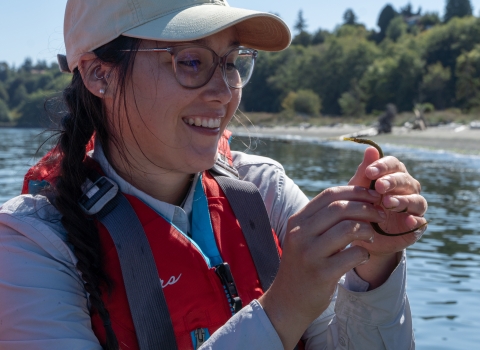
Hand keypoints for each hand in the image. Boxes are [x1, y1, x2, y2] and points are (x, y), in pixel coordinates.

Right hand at [260, 184, 382, 348]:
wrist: (288, 301)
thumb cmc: (303, 264)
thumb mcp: (304, 237)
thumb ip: (321, 219)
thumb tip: (355, 198)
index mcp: (297, 221)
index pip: (329, 195)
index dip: (356, 192)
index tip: (373, 197)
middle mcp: (300, 234)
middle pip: (340, 208)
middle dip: (367, 208)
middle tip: (381, 215)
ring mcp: (309, 254)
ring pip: (348, 228)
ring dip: (368, 230)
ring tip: (372, 237)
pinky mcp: (321, 274)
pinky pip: (353, 255)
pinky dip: (364, 253)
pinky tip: (363, 256)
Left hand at [348, 146, 427, 287]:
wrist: (359, 235)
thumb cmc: (359, 206)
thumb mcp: (357, 189)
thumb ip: (364, 171)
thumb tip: (370, 148)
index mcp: (393, 176)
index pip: (394, 165)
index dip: (383, 166)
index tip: (369, 172)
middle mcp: (408, 189)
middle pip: (406, 180)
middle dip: (392, 182)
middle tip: (378, 186)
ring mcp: (414, 208)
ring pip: (416, 200)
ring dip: (403, 200)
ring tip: (388, 203)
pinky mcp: (416, 227)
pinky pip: (421, 223)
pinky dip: (416, 221)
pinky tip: (408, 220)